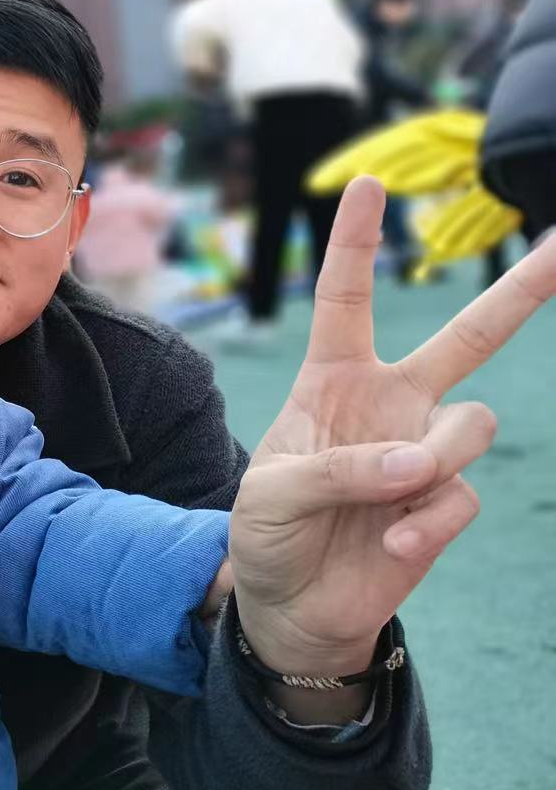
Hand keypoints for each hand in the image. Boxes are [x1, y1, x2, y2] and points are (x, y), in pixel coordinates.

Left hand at [233, 178, 555, 695]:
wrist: (293, 605)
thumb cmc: (268, 533)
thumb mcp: (273, 493)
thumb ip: (338, 469)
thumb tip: (417, 463)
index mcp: (333, 380)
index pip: (344, 298)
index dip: (354, 242)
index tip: (367, 183)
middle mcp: (391, 403)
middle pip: (470, 336)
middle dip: (521, 289)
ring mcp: (425, 450)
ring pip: (473, 425)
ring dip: (431, 461)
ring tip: (384, 501)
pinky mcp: (446, 500)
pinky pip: (460, 494)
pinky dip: (424, 521)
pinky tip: (389, 543)